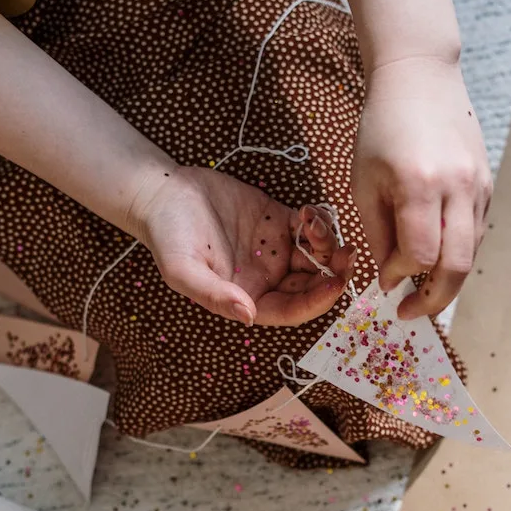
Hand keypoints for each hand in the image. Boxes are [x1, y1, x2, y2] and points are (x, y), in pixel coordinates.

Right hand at [129, 165, 357, 326]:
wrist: (162, 194)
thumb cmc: (167, 237)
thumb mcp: (182, 271)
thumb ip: (214, 296)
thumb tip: (246, 317)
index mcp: (250, 299)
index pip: (292, 310)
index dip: (316, 302)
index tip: (334, 285)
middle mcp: (268, 279)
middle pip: (313, 285)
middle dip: (334, 273)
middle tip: (347, 254)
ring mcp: (276, 250)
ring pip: (317, 256)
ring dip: (328, 244)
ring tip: (318, 225)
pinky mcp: (279, 221)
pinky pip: (311, 228)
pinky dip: (319, 221)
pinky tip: (310, 211)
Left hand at [352, 56, 491, 319]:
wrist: (421, 77)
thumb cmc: (382, 129)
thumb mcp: (364, 181)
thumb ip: (377, 234)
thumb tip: (389, 280)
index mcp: (420, 185)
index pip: (419, 256)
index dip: (400, 277)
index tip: (384, 283)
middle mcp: (457, 188)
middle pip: (456, 267)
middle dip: (434, 300)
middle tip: (411, 311)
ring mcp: (479, 187)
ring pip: (471, 254)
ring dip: (447, 280)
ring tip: (422, 289)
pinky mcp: (488, 185)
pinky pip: (476, 234)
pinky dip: (457, 254)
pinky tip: (436, 256)